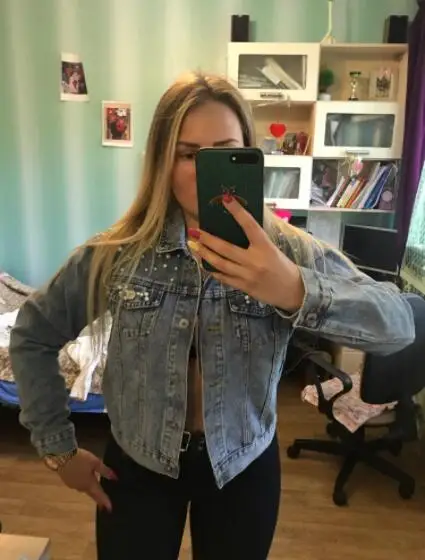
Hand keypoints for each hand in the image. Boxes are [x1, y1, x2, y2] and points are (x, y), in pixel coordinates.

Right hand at [58, 448, 115, 511]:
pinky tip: (83, 480)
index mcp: (89, 484)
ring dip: (90, 490)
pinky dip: (82, 483)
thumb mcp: (96, 462)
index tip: (110, 509)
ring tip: (95, 490)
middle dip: (97, 497)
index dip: (105, 501)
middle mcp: (81, 487)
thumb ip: (105, 471)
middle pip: (91, 493)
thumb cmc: (81, 459)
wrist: (62, 456)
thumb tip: (115, 478)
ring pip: (84, 489)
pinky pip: (77, 484)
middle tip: (103, 502)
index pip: (99, 494)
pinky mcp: (67, 481)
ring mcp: (72, 485)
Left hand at [188, 196, 304, 312]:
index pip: (250, 225)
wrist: (292, 291)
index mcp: (265, 246)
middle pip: (226, 248)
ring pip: (220, 264)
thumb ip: (256, 240)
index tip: (226, 199)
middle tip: (194, 231)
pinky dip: (213, 270)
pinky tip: (204, 263)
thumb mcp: (272, 249)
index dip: (237, 212)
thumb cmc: (282, 266)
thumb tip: (238, 225)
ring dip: (205, 254)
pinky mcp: (244, 287)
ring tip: (193, 246)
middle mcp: (255, 260)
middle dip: (207, 239)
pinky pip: (224, 278)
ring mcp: (248, 275)